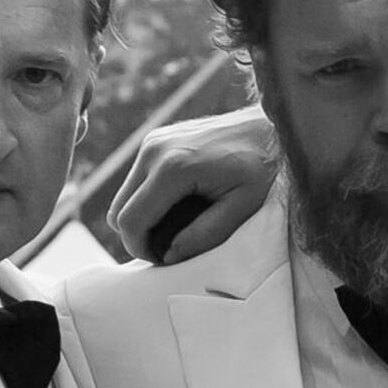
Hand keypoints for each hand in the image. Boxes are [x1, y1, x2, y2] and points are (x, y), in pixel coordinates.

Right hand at [114, 107, 282, 263]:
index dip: (140, 249)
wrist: (269, 128)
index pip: (130, 221)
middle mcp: (154, 150)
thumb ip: (205, 235)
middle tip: (169, 248)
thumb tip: (169, 255)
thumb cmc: (262, 168)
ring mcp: (152, 141)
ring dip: (142, 217)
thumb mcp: (242, 208)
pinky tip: (177, 206)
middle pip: (118, 211)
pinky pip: (136, 181)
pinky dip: (147, 199)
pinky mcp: (155, 140)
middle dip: (138, 236)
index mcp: (172, 167)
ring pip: (123, 197)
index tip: (164, 259)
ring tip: (175, 228)